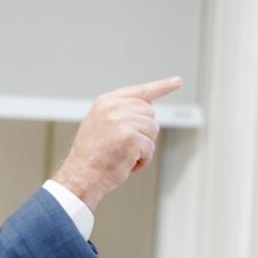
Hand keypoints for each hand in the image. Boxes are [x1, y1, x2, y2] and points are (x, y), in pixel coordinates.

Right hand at [54, 76, 180, 209]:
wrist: (80, 175)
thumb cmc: (92, 155)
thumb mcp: (101, 124)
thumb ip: (121, 112)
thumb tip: (148, 109)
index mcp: (106, 101)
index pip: (140, 91)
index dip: (161, 86)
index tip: (177, 81)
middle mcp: (114, 107)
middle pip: (151, 114)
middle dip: (144, 133)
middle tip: (124, 146)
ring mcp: (122, 121)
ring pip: (153, 131)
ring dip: (143, 147)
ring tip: (123, 154)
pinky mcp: (131, 138)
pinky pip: (150, 149)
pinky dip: (142, 160)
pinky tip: (126, 163)